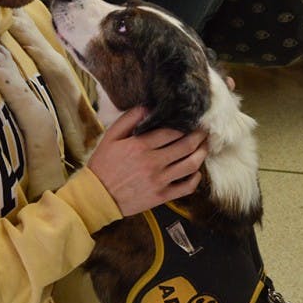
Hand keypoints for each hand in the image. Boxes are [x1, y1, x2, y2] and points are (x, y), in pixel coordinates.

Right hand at [88, 107, 207, 215]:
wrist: (97, 196)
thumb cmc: (103, 164)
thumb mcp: (110, 137)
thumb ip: (128, 119)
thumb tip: (147, 106)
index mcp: (140, 146)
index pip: (172, 131)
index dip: (186, 124)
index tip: (192, 120)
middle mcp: (153, 162)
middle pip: (186, 146)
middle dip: (199, 135)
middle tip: (205, 130)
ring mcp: (159, 181)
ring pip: (191, 165)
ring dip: (202, 153)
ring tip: (205, 146)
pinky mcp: (161, 196)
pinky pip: (186, 187)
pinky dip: (196, 178)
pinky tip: (196, 171)